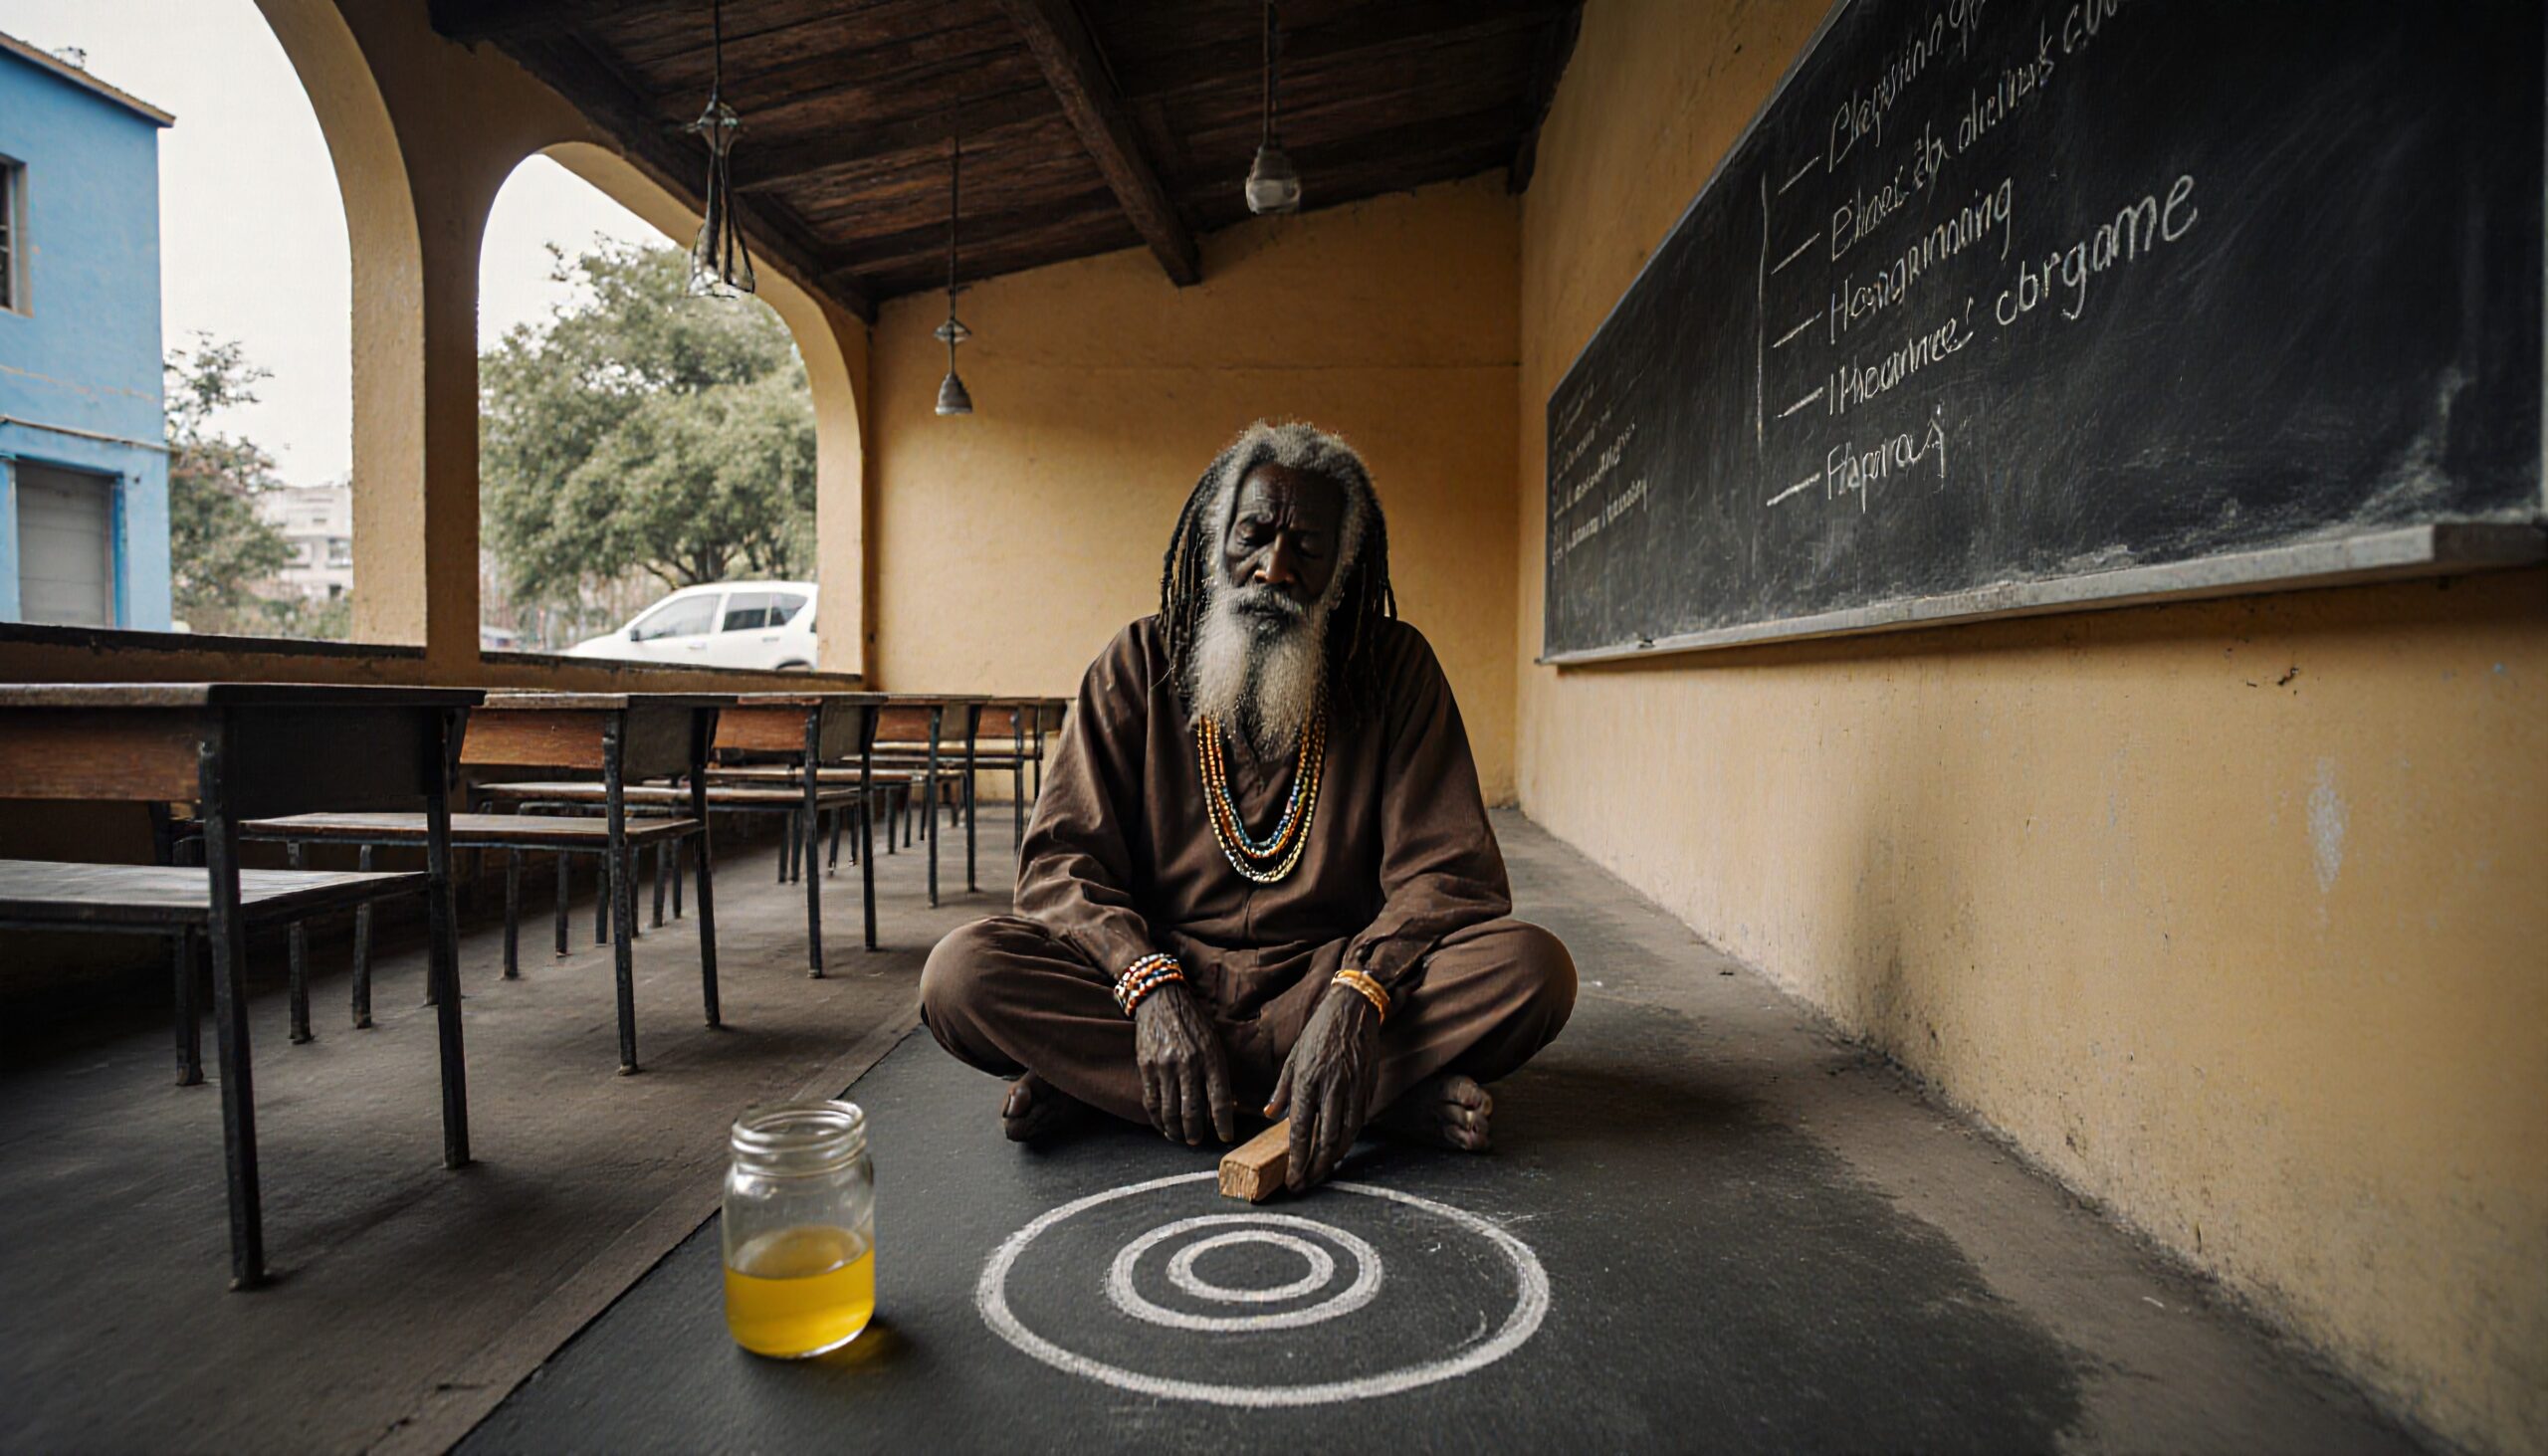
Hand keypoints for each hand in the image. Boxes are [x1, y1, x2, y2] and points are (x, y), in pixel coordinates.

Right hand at [1133, 980, 1236, 1144]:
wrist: (1162, 998)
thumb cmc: (1194, 1024)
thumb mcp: (1214, 1043)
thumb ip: (1219, 1073)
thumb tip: (1225, 1107)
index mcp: (1211, 1057)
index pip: (1220, 1100)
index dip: (1223, 1124)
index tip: (1225, 1138)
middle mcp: (1189, 1063)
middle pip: (1192, 1112)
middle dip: (1196, 1133)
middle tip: (1197, 1140)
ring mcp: (1165, 1066)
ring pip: (1169, 1112)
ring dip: (1176, 1131)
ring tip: (1180, 1137)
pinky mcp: (1146, 1066)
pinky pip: (1151, 1102)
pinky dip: (1157, 1120)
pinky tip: (1163, 1125)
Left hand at [1266, 984, 1381, 1189]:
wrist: (1353, 1010)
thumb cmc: (1319, 1032)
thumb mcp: (1293, 1057)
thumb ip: (1282, 1089)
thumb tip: (1269, 1115)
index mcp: (1307, 1080)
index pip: (1301, 1130)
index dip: (1297, 1160)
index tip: (1292, 1179)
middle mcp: (1331, 1087)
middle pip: (1326, 1140)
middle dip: (1316, 1168)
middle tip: (1306, 1184)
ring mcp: (1353, 1088)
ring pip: (1346, 1136)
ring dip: (1334, 1160)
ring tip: (1322, 1173)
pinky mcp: (1368, 1087)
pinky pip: (1359, 1122)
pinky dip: (1349, 1141)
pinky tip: (1339, 1150)